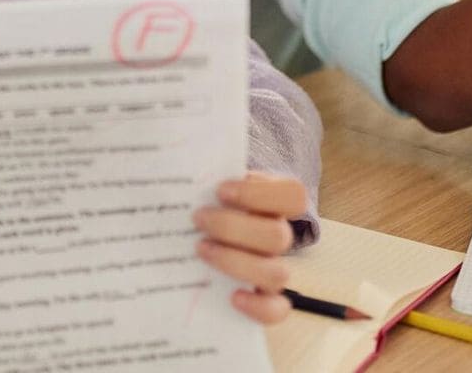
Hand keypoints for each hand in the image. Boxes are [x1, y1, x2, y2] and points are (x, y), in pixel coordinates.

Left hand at [193, 172, 307, 323]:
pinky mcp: (263, 297)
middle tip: (197, 219)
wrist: (200, 227)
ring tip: (200, 249)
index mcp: (271, 200)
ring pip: (277, 273)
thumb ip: (201, 169)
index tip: (220, 191)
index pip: (293, 194)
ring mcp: (272, 266)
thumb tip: (178, 161)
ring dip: (236, 263)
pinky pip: (276, 309)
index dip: (259, 194)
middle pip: (279, 236)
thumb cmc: (205, 197)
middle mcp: (277, 233)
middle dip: (233, 228)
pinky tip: (232, 297)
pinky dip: (258, 306)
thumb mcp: (206, 177)